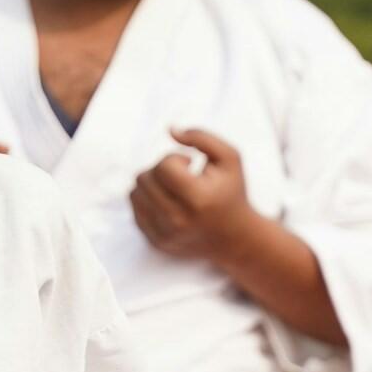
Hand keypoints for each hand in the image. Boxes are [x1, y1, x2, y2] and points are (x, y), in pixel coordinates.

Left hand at [130, 128, 256, 264]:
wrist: (236, 238)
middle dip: (161, 170)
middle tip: (181, 176)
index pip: (163, 166)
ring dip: (151, 184)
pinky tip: (167, 201)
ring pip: (135, 194)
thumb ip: (202, 137)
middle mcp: (179, 219)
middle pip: (144, 178)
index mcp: (198, 198)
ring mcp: (165, 234)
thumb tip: (170, 129)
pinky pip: (135, 211)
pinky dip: (147, 202)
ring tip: (172, 187)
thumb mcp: (230, 158)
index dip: (174, 158)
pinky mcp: (157, 242)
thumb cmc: (232, 192)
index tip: (190, 164)